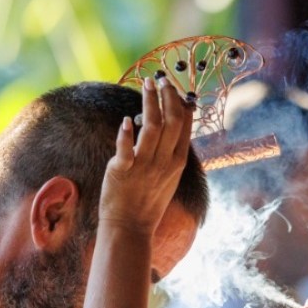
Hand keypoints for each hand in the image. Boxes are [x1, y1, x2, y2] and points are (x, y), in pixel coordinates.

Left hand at [99, 76, 194, 235]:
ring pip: (152, 128)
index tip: (172, 86)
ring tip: (147, 85)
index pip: (184, 125)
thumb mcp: (168, 176)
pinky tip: (125, 121)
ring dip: (150, 104)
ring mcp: (144, 166)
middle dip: (167, 97)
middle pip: (171, 121)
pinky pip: (126, 149)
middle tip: (160, 80)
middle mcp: (164, 161)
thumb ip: (169, 151)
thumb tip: (166, 125)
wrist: (131, 227)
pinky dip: (126, 134)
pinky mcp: (123, 171)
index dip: (179, 102)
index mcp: (177, 161)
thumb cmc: (147, 201)